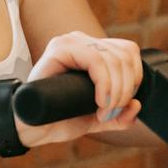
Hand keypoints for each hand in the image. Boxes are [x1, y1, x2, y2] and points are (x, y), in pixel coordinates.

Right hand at [17, 32, 144, 147]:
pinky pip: (96, 61)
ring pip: (113, 59)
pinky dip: (105, 85)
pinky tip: (99, 103)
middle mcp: (82, 41)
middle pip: (125, 56)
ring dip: (116, 91)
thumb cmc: (58, 118)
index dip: (135, 79)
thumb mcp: (96, 118)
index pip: (128, 52)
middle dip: (126, 90)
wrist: (30, 127)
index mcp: (92, 50)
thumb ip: (118, 115)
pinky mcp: (59, 48)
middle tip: (112, 113)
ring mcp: (70, 42)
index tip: (124, 105)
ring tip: (104, 112)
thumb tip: (137, 106)